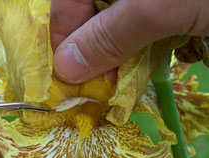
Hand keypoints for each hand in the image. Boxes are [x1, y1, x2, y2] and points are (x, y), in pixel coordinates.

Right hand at [52, 0, 208, 83]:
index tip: (65, 76)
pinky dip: (127, 59)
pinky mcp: (151, 18)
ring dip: (107, 62)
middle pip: (84, 21)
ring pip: (105, 34)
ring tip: (113, 83)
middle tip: (94, 85)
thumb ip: (111, 33)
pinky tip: (131, 71)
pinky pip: (127, 40)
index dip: (60, 39)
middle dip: (86, 55)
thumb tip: (65, 67)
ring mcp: (133, 8)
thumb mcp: (160, 6)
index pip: (64, 3)